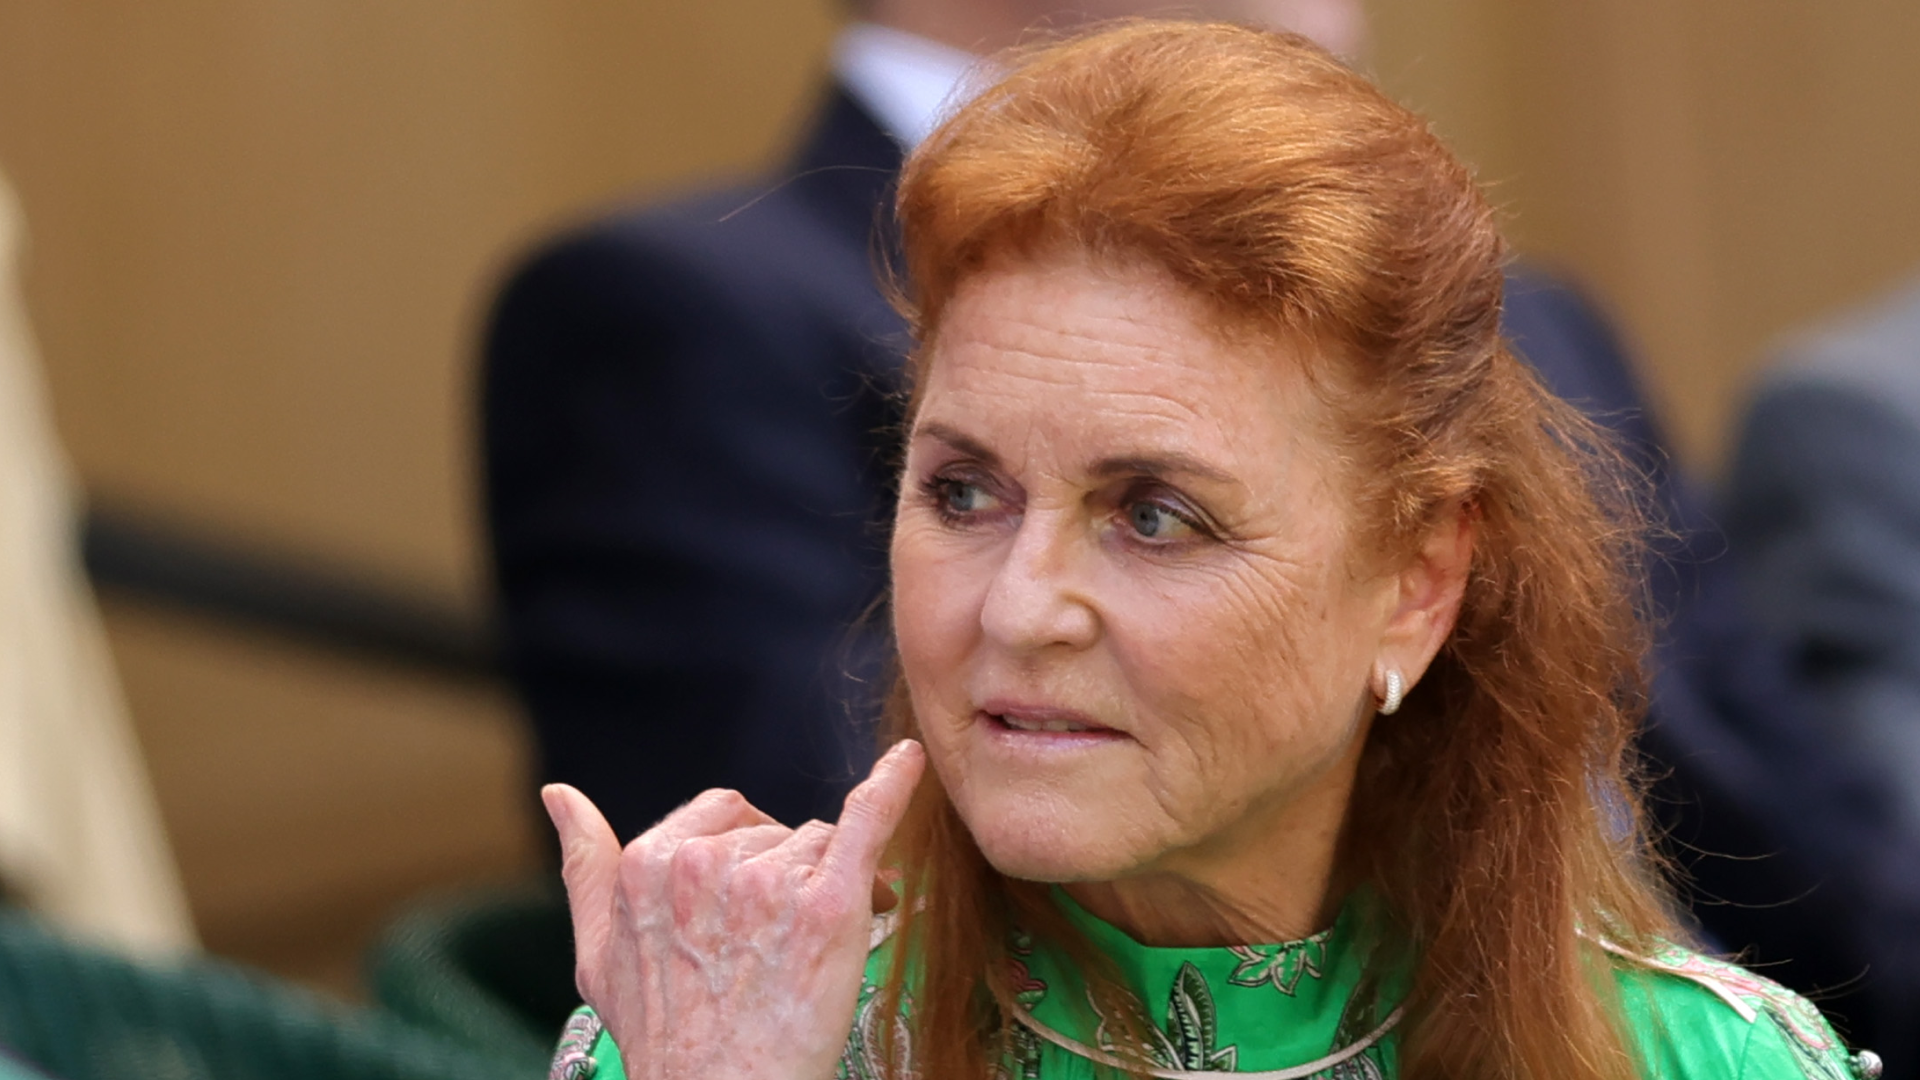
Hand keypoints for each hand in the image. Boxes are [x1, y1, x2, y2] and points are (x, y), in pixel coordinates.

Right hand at [544, 740, 926, 1079]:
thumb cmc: (663, 1040)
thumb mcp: (599, 957)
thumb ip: (585, 866)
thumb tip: (559, 794)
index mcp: (649, 864)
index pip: (722, 815)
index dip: (746, 851)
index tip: (758, 899)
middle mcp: (705, 864)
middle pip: (775, 831)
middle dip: (791, 871)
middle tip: (795, 934)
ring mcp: (767, 883)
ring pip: (821, 845)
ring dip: (830, 884)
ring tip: (824, 945)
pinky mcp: (828, 906)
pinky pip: (867, 822)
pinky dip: (893, 787)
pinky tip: (909, 761)